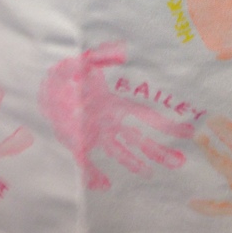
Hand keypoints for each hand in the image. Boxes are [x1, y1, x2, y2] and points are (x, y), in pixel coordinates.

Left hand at [39, 42, 192, 189]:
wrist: (43, 84)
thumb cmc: (67, 71)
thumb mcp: (84, 59)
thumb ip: (103, 55)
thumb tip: (123, 49)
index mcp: (114, 102)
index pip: (145, 116)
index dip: (165, 124)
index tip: (188, 130)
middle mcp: (109, 121)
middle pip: (138, 139)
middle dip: (158, 150)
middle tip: (180, 161)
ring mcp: (94, 134)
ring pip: (120, 152)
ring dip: (134, 162)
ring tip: (150, 173)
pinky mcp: (76, 144)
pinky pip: (89, 163)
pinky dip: (96, 174)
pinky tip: (106, 184)